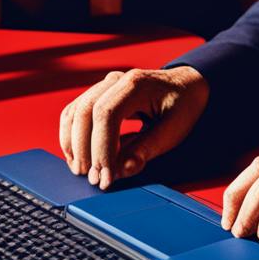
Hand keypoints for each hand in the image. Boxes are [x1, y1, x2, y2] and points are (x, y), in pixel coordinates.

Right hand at [58, 66, 208, 188]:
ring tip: (82, 172)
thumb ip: (147, 149)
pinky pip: (76, 112)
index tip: (105, 177)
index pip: (106, 115)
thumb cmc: (183, 105)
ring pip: (75, 112)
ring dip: (73, 144)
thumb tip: (122, 170)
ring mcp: (106, 85)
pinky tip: (78, 158)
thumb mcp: (174, 129)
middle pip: (85, 111)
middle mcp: (117, 80)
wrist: (187, 85)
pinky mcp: (99, 94)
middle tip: (92, 179)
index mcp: (137, 84)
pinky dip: (72, 136)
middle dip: (84, 149)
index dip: (101, 149)